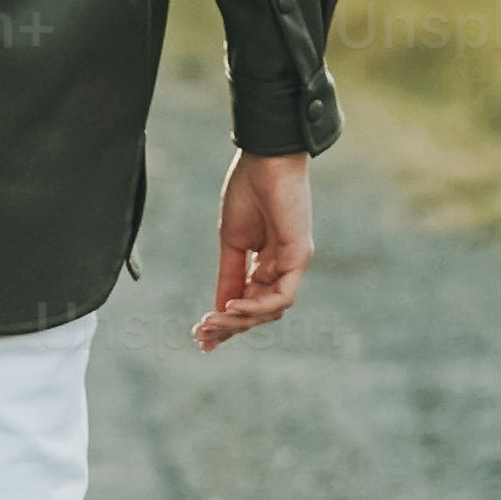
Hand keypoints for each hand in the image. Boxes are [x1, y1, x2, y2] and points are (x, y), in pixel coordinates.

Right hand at [195, 151, 309, 349]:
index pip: (248, 302)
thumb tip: (218, 308)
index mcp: (265, 262)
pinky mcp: (299, 257)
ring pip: (270, 310)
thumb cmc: (248, 190)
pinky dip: (256, 307)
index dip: (226, 322)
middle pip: (258, 312)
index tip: (201, 339)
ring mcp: (292, 264)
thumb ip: (228, 275)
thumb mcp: (231, 241)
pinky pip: (281, 296)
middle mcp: (281, 268)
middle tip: (202, 336)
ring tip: (212, 322)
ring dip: (239, 320)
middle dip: (229, 327)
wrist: (265, 160)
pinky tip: (232, 306)